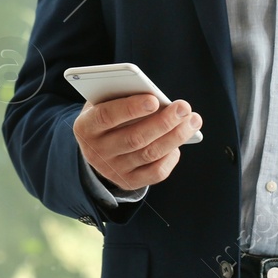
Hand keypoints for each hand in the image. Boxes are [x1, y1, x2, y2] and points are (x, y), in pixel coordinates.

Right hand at [74, 94, 201, 189]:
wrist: (98, 146)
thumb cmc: (108, 111)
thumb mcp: (105, 100)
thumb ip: (121, 95)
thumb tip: (155, 97)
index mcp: (85, 127)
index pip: (106, 116)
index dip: (130, 108)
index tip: (154, 99)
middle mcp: (97, 152)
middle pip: (134, 138)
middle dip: (163, 122)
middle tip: (184, 107)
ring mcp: (113, 170)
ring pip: (149, 154)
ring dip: (175, 136)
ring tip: (192, 120)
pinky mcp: (128, 182)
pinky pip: (155, 173)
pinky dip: (171, 157)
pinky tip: (181, 141)